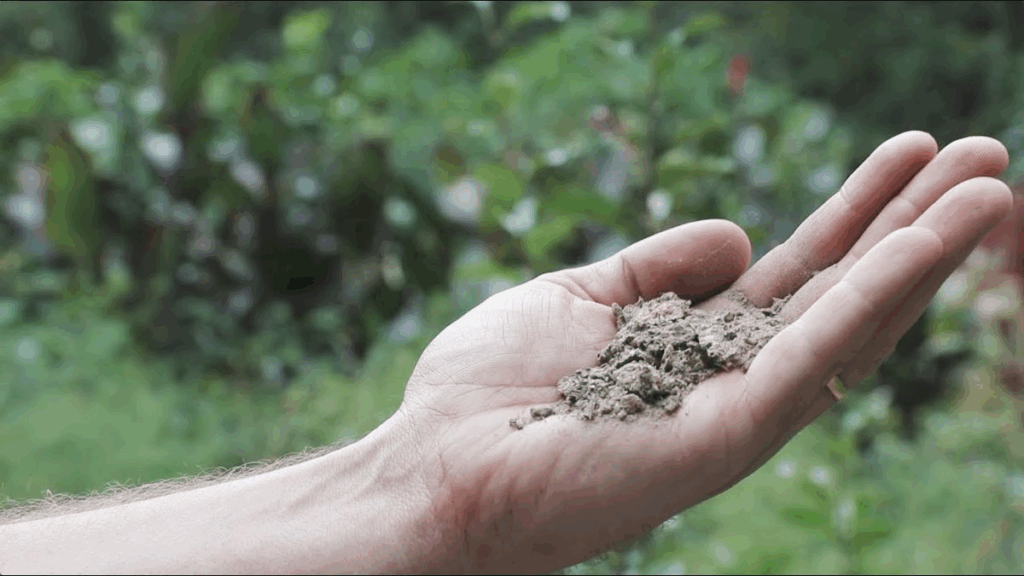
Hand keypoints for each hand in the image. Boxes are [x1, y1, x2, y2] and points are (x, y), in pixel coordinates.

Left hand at [394, 131, 1011, 572]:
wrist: (432, 461)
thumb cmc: (491, 388)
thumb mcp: (582, 297)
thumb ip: (660, 268)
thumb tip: (741, 236)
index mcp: (696, 348)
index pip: (796, 276)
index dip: (854, 216)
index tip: (905, 156)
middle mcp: (728, 382)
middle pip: (838, 295)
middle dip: (910, 226)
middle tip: (983, 157)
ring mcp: (731, 414)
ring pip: (846, 328)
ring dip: (920, 257)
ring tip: (988, 189)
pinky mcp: (721, 440)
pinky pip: (808, 361)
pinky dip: (868, 300)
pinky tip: (919, 246)